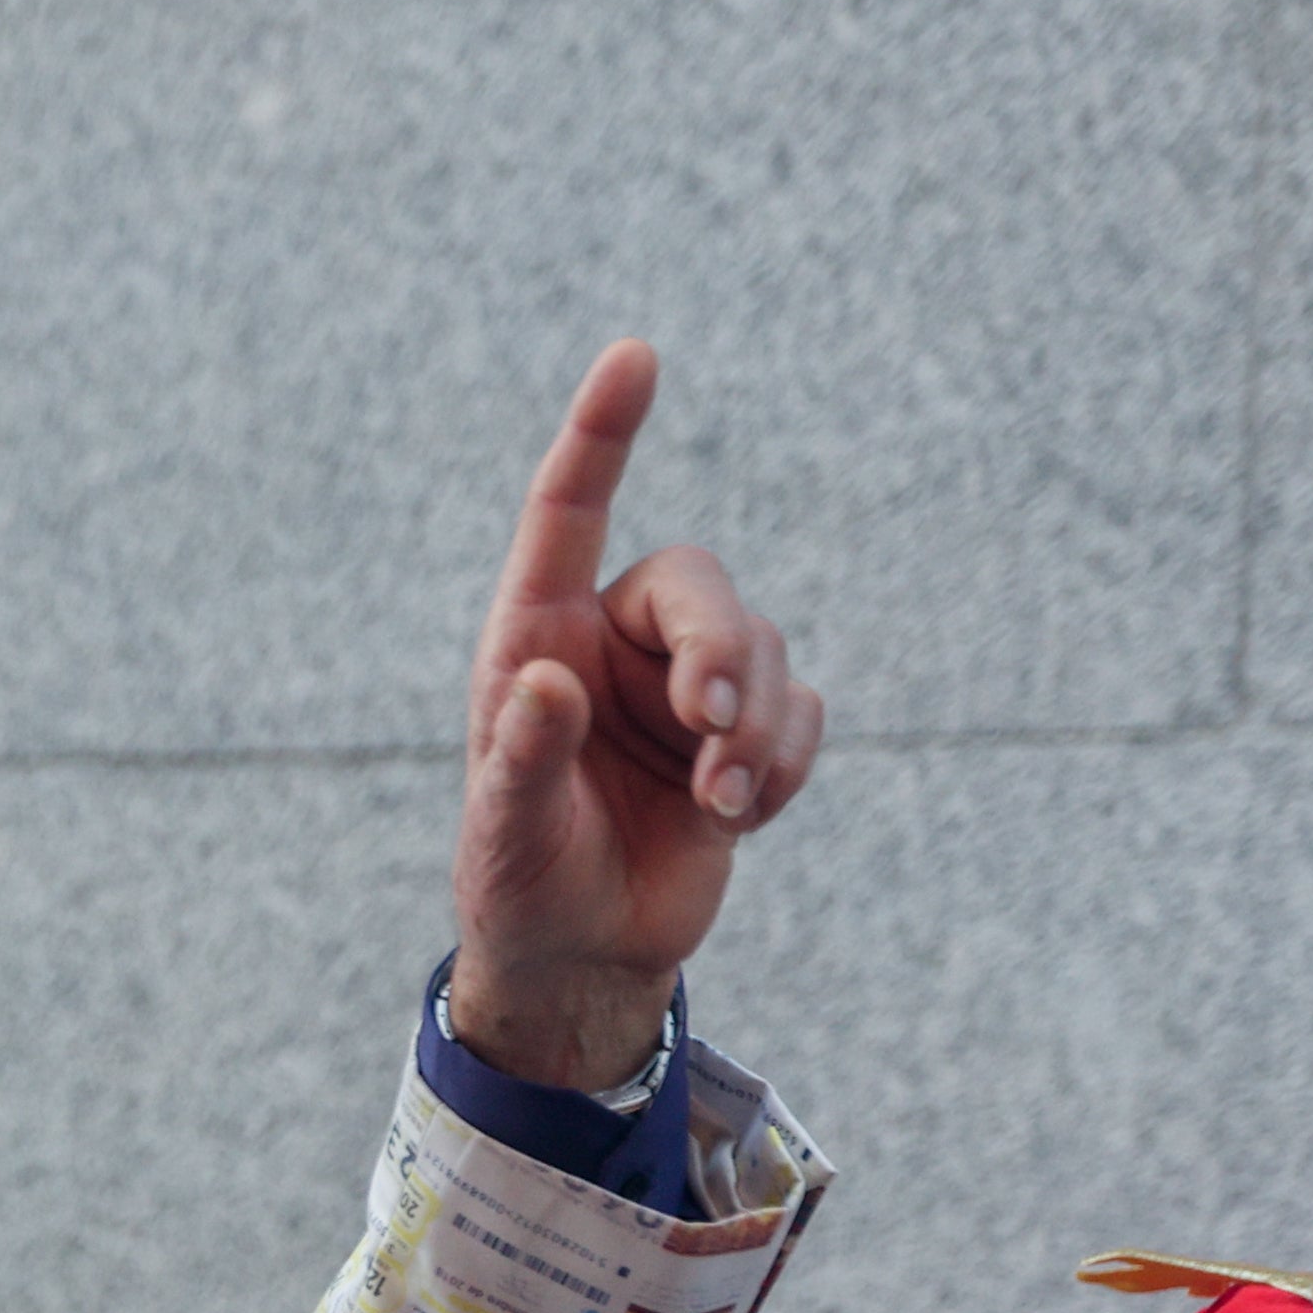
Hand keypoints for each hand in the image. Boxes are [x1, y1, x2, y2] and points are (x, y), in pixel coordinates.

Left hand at [448, 340, 825, 1090]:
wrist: (583, 956)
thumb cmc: (523, 884)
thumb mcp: (508, 832)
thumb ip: (523, 757)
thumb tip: (543, 683)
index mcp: (536, 640)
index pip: (567, 515)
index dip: (602, 434)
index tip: (634, 356)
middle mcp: (612, 644)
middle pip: (700, 585)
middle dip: (724, 648)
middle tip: (714, 725)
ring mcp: (683, 686)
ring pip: (766, 650)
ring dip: (758, 729)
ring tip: (721, 806)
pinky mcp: (742, 736)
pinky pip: (804, 712)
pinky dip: (786, 764)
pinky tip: (740, 818)